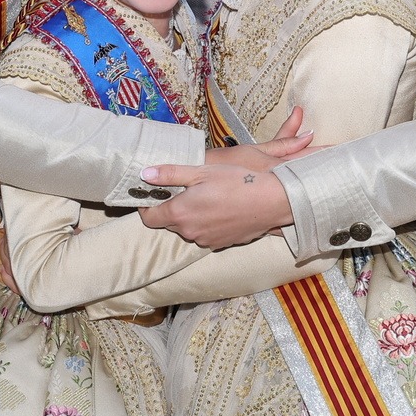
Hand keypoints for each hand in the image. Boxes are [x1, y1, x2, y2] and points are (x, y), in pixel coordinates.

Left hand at [138, 107, 304, 246]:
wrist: (270, 201)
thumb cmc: (236, 181)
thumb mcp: (201, 171)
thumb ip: (170, 174)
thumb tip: (145, 175)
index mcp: (180, 213)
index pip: (149, 217)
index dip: (146, 204)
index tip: (151, 192)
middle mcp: (190, 232)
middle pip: (168, 222)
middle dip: (170, 207)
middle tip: (182, 188)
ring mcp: (206, 241)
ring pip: (188, 228)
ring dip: (189, 215)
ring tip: (205, 196)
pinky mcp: (220, 244)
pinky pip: (205, 234)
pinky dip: (206, 222)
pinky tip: (220, 207)